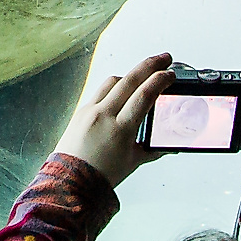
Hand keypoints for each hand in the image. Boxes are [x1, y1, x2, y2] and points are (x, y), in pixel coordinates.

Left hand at [55, 53, 174, 185]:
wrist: (70, 182)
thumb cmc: (100, 176)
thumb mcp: (132, 162)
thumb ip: (152, 149)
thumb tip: (167, 144)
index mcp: (120, 129)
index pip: (144, 95)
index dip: (160, 80)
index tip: (170, 74)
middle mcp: (103, 115)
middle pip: (129, 80)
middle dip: (150, 65)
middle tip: (164, 58)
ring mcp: (89, 111)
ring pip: (112, 82)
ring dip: (131, 75)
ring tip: (144, 75)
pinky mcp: (80, 112)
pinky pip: (99, 92)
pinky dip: (114, 87)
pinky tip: (122, 90)